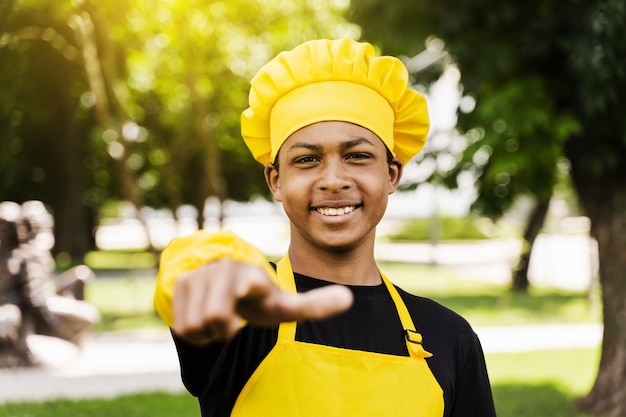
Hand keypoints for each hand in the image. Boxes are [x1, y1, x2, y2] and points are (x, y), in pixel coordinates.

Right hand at [172, 258, 352, 344]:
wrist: (225, 283)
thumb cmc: (259, 298)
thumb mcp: (284, 305)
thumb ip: (315, 305)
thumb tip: (349, 298)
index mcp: (253, 276)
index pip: (250, 282)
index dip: (251, 286)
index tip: (255, 286)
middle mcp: (225, 268)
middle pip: (215, 318)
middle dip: (223, 328)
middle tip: (234, 319)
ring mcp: (199, 274)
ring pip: (194, 324)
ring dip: (208, 330)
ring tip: (221, 317)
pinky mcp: (179, 282)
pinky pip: (181, 325)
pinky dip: (193, 329)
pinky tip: (204, 315)